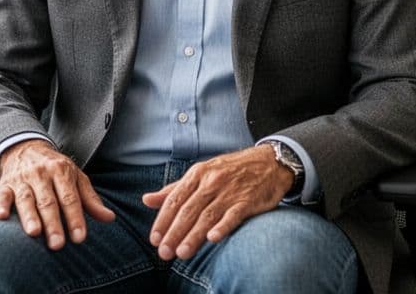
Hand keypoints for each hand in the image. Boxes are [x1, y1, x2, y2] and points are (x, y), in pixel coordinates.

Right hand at [0, 139, 115, 249]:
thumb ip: (90, 199)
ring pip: (26, 199)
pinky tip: (0, 217)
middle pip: (48, 201)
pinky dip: (0, 205)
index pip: (70, 198)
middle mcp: (41, 174)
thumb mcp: (75, 178)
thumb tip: (109, 218)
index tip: (79, 238)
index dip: (75, 218)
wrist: (25, 148)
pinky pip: (1, 195)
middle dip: (53, 223)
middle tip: (57, 244)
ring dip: (29, 216)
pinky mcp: (5, 184)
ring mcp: (22, 179)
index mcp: (62, 171)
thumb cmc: (55, 169)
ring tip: (34, 232)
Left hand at [142, 145, 292, 260]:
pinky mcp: (248, 201)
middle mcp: (212, 182)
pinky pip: (233, 215)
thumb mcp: (201, 173)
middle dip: (174, 232)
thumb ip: (174, 189)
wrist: (269, 162)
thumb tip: (146, 200)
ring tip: (182, 253)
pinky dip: (223, 226)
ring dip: (193, 236)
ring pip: (207, 215)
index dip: (163, 220)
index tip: (154, 239)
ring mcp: (230, 191)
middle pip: (188, 210)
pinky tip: (213, 238)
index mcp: (197, 174)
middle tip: (164, 252)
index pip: (175, 199)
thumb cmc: (230, 170)